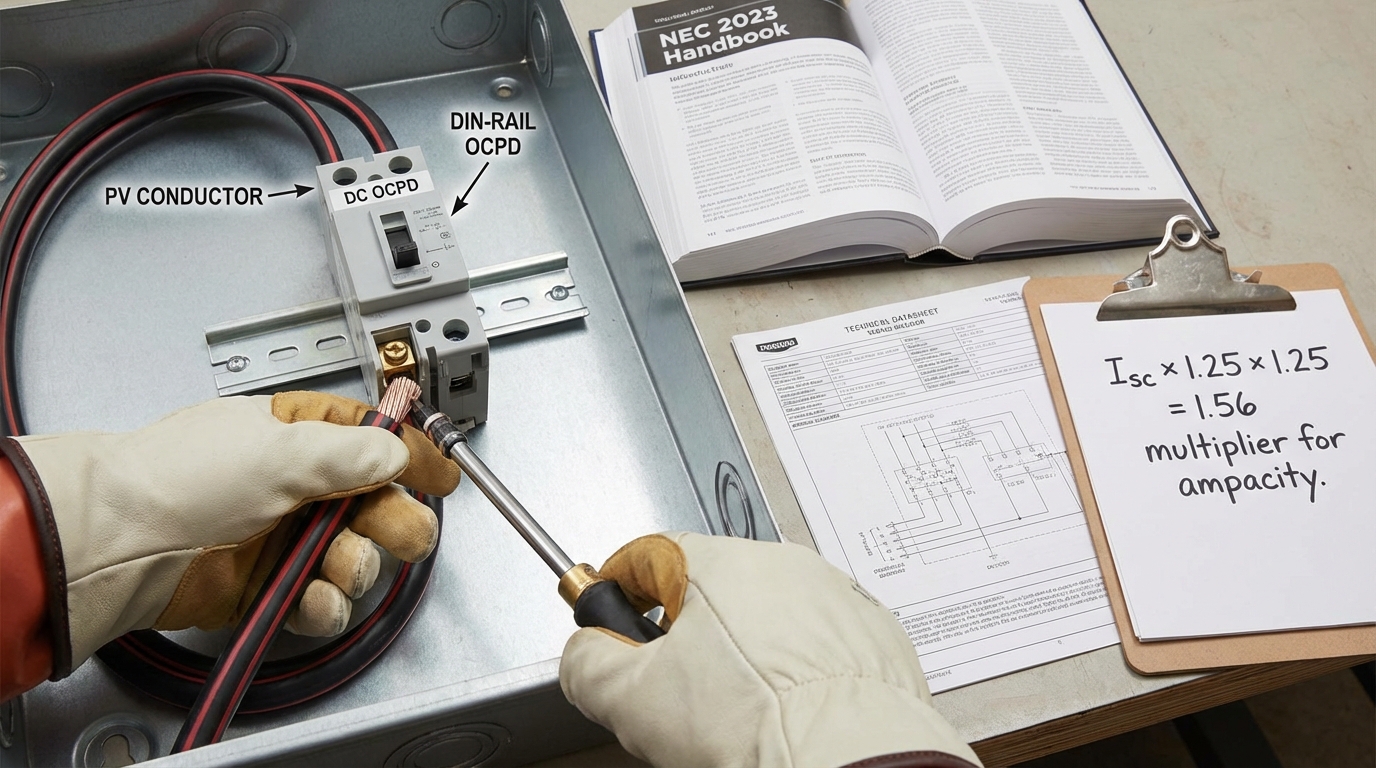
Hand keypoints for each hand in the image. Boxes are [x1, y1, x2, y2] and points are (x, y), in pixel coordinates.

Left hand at [10, 392, 458, 671]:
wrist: (121, 546)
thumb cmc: (179, 479)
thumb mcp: (279, 449)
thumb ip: (350, 454)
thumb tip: (396, 454)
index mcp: (298, 434)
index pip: (373, 440)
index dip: (412, 456)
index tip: (443, 474)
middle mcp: (296, 485)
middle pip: (376, 504)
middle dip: (395, 520)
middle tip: (398, 530)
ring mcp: (285, 538)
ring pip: (355, 555)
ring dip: (357, 564)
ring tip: (336, 566)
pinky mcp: (272, 587)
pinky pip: (322, 599)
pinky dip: (326, 603)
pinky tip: (316, 596)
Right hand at [559, 532, 981, 767]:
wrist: (846, 759)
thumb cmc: (755, 724)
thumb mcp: (629, 700)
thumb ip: (587, 662)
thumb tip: (584, 652)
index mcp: (718, 563)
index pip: (646, 555)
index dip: (619, 591)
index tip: (612, 621)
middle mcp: (782, 565)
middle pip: (708, 586)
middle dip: (684, 632)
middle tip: (674, 686)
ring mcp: (833, 596)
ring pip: (767, 613)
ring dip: (744, 649)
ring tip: (736, 709)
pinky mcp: (872, 634)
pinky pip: (818, 640)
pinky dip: (797, 668)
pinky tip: (782, 709)